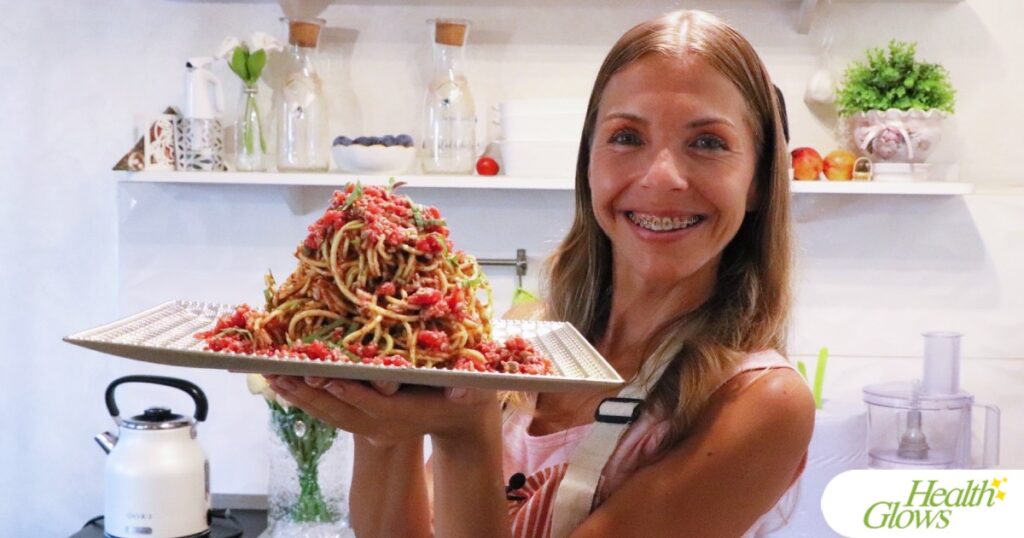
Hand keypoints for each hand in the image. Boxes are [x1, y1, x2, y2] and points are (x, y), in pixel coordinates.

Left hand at [265, 375, 499, 447]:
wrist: (459, 419)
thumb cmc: (468, 395)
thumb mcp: (475, 390)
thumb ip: (471, 389)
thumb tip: (466, 391)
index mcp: (409, 415)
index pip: (378, 407)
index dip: (354, 394)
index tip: (330, 379)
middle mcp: (385, 426)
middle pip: (344, 412)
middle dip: (313, 393)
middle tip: (285, 374)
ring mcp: (371, 427)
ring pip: (330, 413)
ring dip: (301, 395)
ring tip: (272, 375)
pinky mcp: (361, 420)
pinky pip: (327, 411)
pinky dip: (304, 397)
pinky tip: (283, 382)